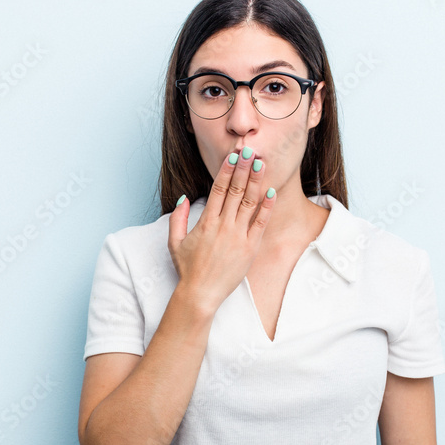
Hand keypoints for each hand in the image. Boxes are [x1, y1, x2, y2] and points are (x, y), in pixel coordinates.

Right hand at [168, 147, 273, 311]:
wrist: (201, 294)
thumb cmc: (188, 269)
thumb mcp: (174, 242)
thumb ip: (178, 218)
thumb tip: (185, 197)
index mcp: (206, 222)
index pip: (218, 189)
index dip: (226, 170)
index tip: (233, 155)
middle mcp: (223, 226)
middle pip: (235, 190)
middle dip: (243, 169)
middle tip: (249, 150)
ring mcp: (238, 236)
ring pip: (249, 202)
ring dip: (255, 181)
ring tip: (261, 163)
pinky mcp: (250, 248)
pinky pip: (260, 223)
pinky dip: (266, 206)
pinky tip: (270, 191)